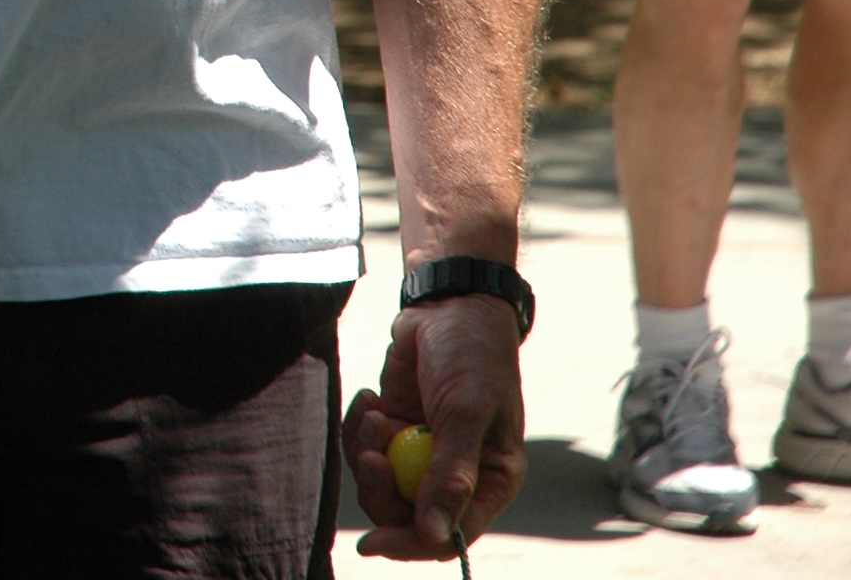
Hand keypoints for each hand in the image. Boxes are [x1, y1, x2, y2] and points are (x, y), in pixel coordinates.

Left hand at [345, 295, 525, 559]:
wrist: (448, 306)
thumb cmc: (472, 357)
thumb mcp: (465, 413)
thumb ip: (450, 475)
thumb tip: (435, 534)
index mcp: (491, 481)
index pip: (449, 535)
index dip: (410, 544)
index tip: (371, 544)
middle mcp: (458, 474)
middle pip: (406, 515)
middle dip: (380, 489)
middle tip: (370, 453)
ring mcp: (423, 453)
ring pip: (380, 484)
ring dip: (367, 454)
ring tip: (374, 414)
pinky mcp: (396, 430)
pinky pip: (365, 451)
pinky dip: (359, 430)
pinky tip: (370, 399)